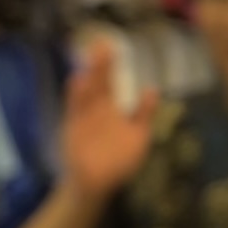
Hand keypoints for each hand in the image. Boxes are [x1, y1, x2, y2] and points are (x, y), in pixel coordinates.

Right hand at [61, 43, 158, 201]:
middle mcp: (96, 110)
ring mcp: (85, 119)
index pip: (110, 82)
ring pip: (87, 93)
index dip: (110, 65)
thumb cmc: (118, 160)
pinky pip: (75, 111)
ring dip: (90, 76)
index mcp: (110, 109)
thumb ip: (144, 113)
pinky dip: (76, 97)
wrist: (98, 184)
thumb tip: (152, 88)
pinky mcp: (75, 130)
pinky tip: (78, 81)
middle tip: (102, 43)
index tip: (111, 45)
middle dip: (100, 64)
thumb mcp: (138, 135)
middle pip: (98, 83)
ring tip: (93, 57)